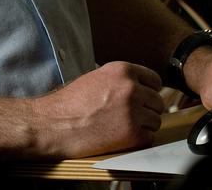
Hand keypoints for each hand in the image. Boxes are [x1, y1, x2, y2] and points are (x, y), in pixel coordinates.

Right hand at [28, 62, 164, 157]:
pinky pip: (149, 137)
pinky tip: (122, 138)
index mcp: (122, 70)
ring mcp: (133, 111)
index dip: (149, 91)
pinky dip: (139, 140)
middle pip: (157, 101)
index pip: (155, 80)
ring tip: (123, 127)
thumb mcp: (97, 78)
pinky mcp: (132, 134)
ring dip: (144, 126)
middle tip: (130, 117)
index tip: (143, 99)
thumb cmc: (69, 103)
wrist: (53, 125)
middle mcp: (131, 88)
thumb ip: (120, 80)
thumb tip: (140, 87)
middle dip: (147, 110)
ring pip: (156, 120)